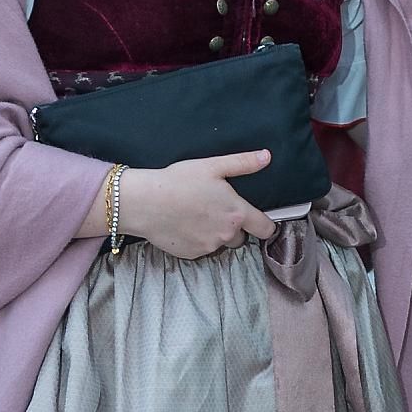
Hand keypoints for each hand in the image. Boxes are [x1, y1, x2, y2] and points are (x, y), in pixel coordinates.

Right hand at [111, 151, 277, 259]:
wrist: (145, 203)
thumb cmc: (178, 182)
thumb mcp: (213, 166)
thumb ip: (242, 163)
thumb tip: (265, 157)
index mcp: (236, 213)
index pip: (266, 229)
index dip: (266, 226)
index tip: (261, 223)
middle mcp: (226, 234)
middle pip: (241, 238)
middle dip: (233, 227)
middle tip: (215, 211)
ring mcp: (209, 247)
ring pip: (220, 244)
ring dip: (214, 234)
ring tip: (196, 216)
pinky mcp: (192, 255)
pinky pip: (201, 249)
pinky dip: (197, 240)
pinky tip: (184, 225)